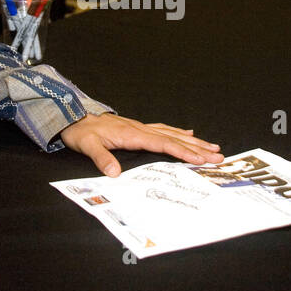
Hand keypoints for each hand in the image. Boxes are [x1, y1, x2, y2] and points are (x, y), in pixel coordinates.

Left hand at [59, 114, 222, 176]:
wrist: (72, 117)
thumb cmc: (80, 132)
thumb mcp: (87, 146)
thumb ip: (102, 159)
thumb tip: (115, 173)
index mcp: (132, 134)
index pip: (163, 144)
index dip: (182, 152)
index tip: (200, 159)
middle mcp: (140, 129)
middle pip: (175, 138)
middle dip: (197, 148)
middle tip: (218, 155)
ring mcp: (140, 127)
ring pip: (173, 133)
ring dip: (193, 141)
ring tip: (212, 146)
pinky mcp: (138, 128)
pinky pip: (164, 129)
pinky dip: (179, 132)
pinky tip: (189, 133)